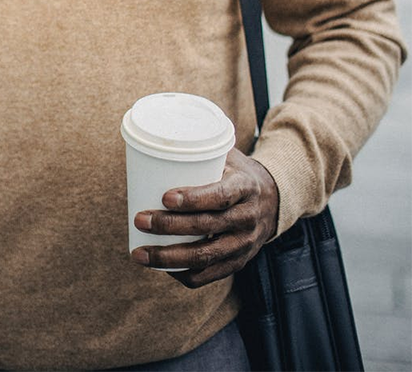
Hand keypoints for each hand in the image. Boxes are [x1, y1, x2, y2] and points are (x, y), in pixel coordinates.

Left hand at [130, 148, 278, 287]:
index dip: (192, 199)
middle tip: (140, 219)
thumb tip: (158, 137)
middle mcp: (247, 219)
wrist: (274, 200)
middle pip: (206, 227)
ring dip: (168, 257)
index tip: (164, 197)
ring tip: (139, 252)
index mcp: (245, 188)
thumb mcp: (228, 157)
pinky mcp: (238, 262)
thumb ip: (201, 150)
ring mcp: (244, 245)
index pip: (220, 196)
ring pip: (205, 257)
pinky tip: (161, 268)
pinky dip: (183, 274)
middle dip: (169, 226)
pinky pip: (209, 275)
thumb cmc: (237, 173)